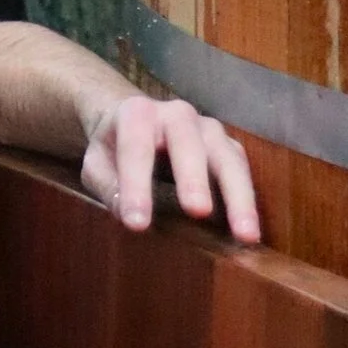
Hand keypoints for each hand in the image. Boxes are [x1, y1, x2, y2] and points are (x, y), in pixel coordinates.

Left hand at [79, 92, 260, 243]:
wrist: (136, 121)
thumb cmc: (114, 147)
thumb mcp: (97, 164)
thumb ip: (108, 187)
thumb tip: (129, 216)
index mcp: (137, 114)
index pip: (135, 148)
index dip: (136, 186)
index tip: (137, 223)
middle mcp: (178, 115)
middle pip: (188, 143)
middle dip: (193, 178)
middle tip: (198, 212)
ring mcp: (208, 129)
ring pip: (227, 157)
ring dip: (238, 195)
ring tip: (245, 233)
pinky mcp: (228, 146)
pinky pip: (241, 169)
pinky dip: (247, 199)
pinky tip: (250, 230)